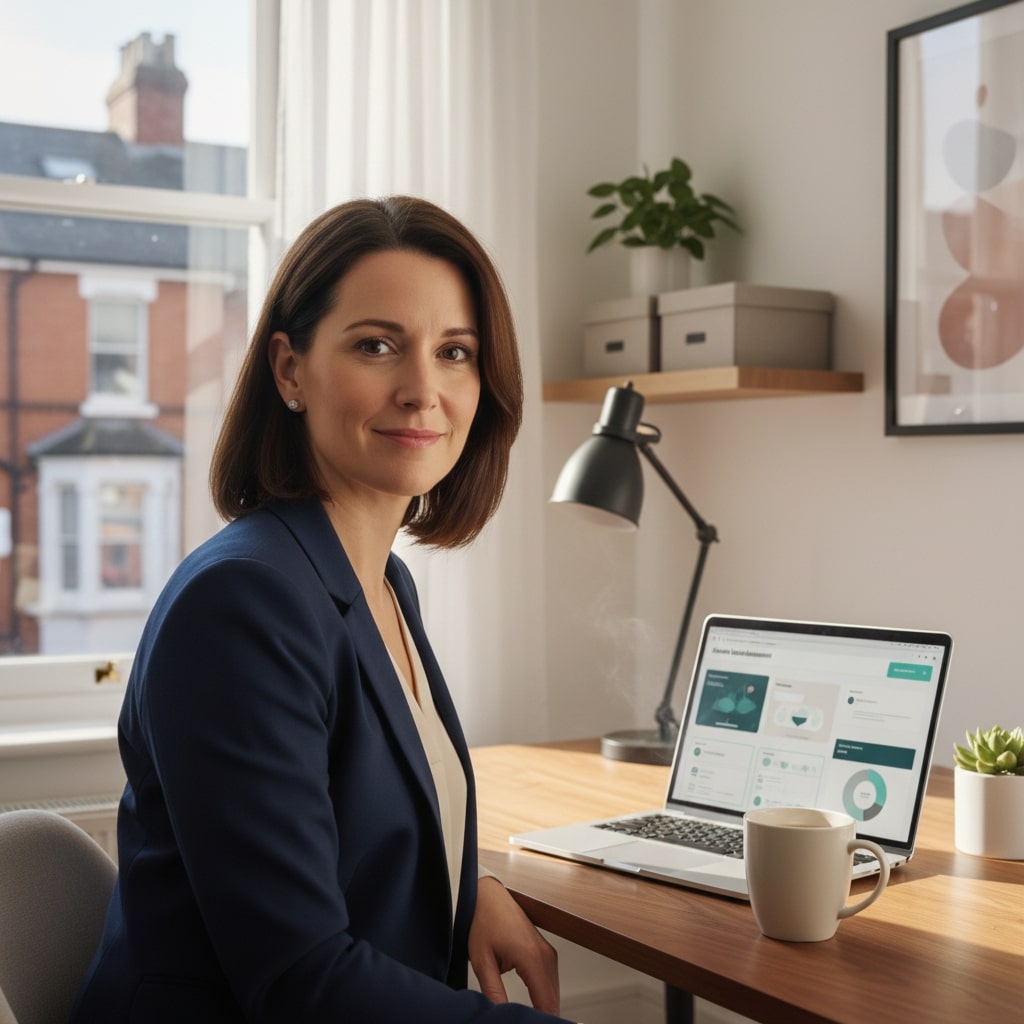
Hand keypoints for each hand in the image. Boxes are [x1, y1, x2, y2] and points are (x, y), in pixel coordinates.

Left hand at [468, 876, 559, 1015]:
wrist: (488, 894)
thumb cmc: (483, 920)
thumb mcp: (482, 960)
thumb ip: (493, 992)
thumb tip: (501, 1015)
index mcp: (532, 957)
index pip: (546, 1004)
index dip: (541, 1021)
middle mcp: (546, 955)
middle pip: (553, 1002)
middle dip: (542, 1018)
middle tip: (522, 1022)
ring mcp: (548, 952)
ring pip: (553, 994)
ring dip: (544, 1009)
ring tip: (528, 1019)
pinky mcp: (545, 952)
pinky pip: (550, 983)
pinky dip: (544, 997)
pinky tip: (532, 1008)